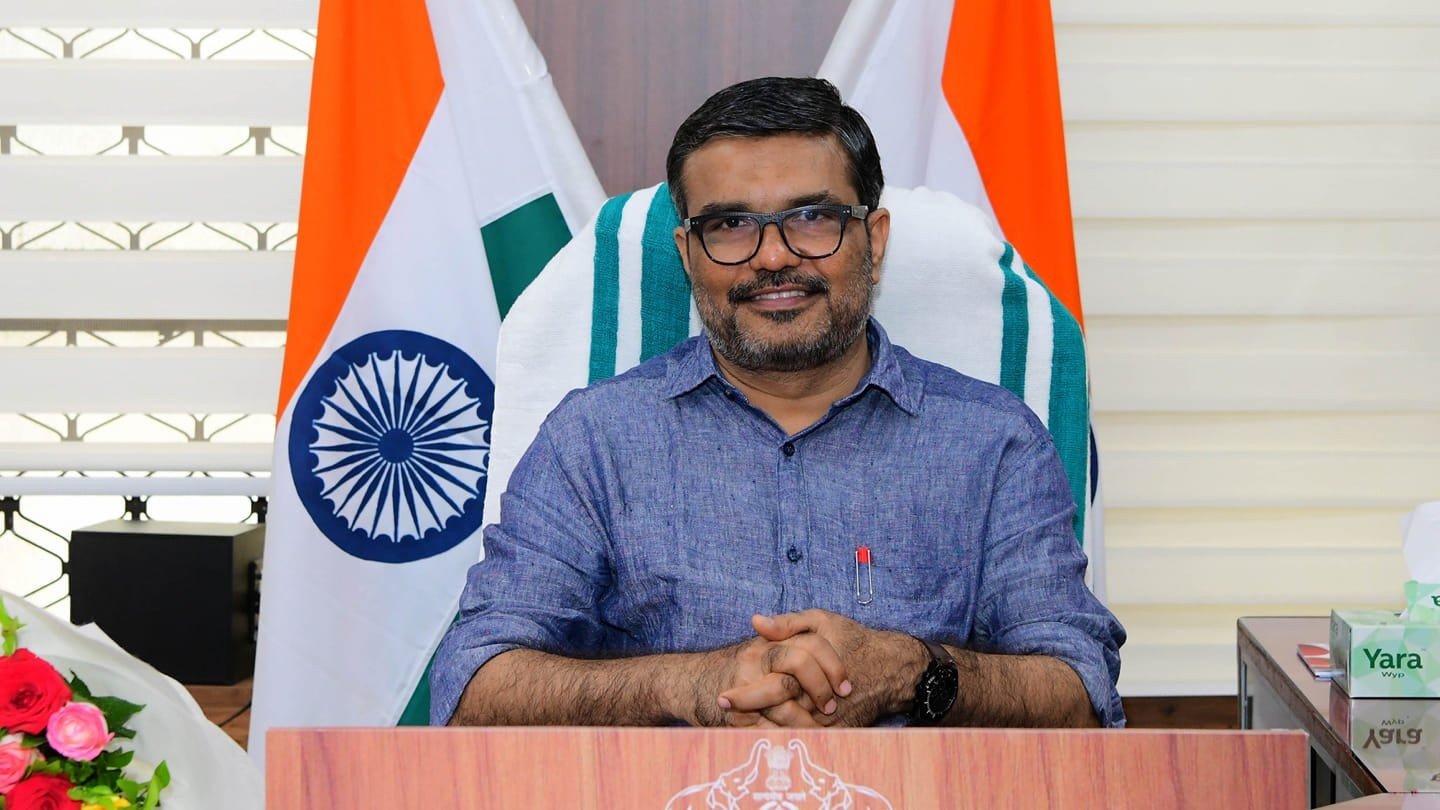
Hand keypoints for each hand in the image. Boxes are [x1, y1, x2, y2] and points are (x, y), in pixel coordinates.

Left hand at [721, 609, 921, 726]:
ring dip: (766, 727)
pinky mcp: (837, 731)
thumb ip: (787, 623)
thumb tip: (756, 622)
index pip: (770, 688)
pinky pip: (807, 736)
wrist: (892, 668)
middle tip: (726, 712)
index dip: (744, 695)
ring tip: (743, 723)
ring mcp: (828, 719)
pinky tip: (770, 728)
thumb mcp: (822, 621)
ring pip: (790, 729)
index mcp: (809, 671)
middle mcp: (817, 700)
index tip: (722, 697)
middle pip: (775, 714)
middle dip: (749, 714)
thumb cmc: (855, 640)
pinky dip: (787, 733)